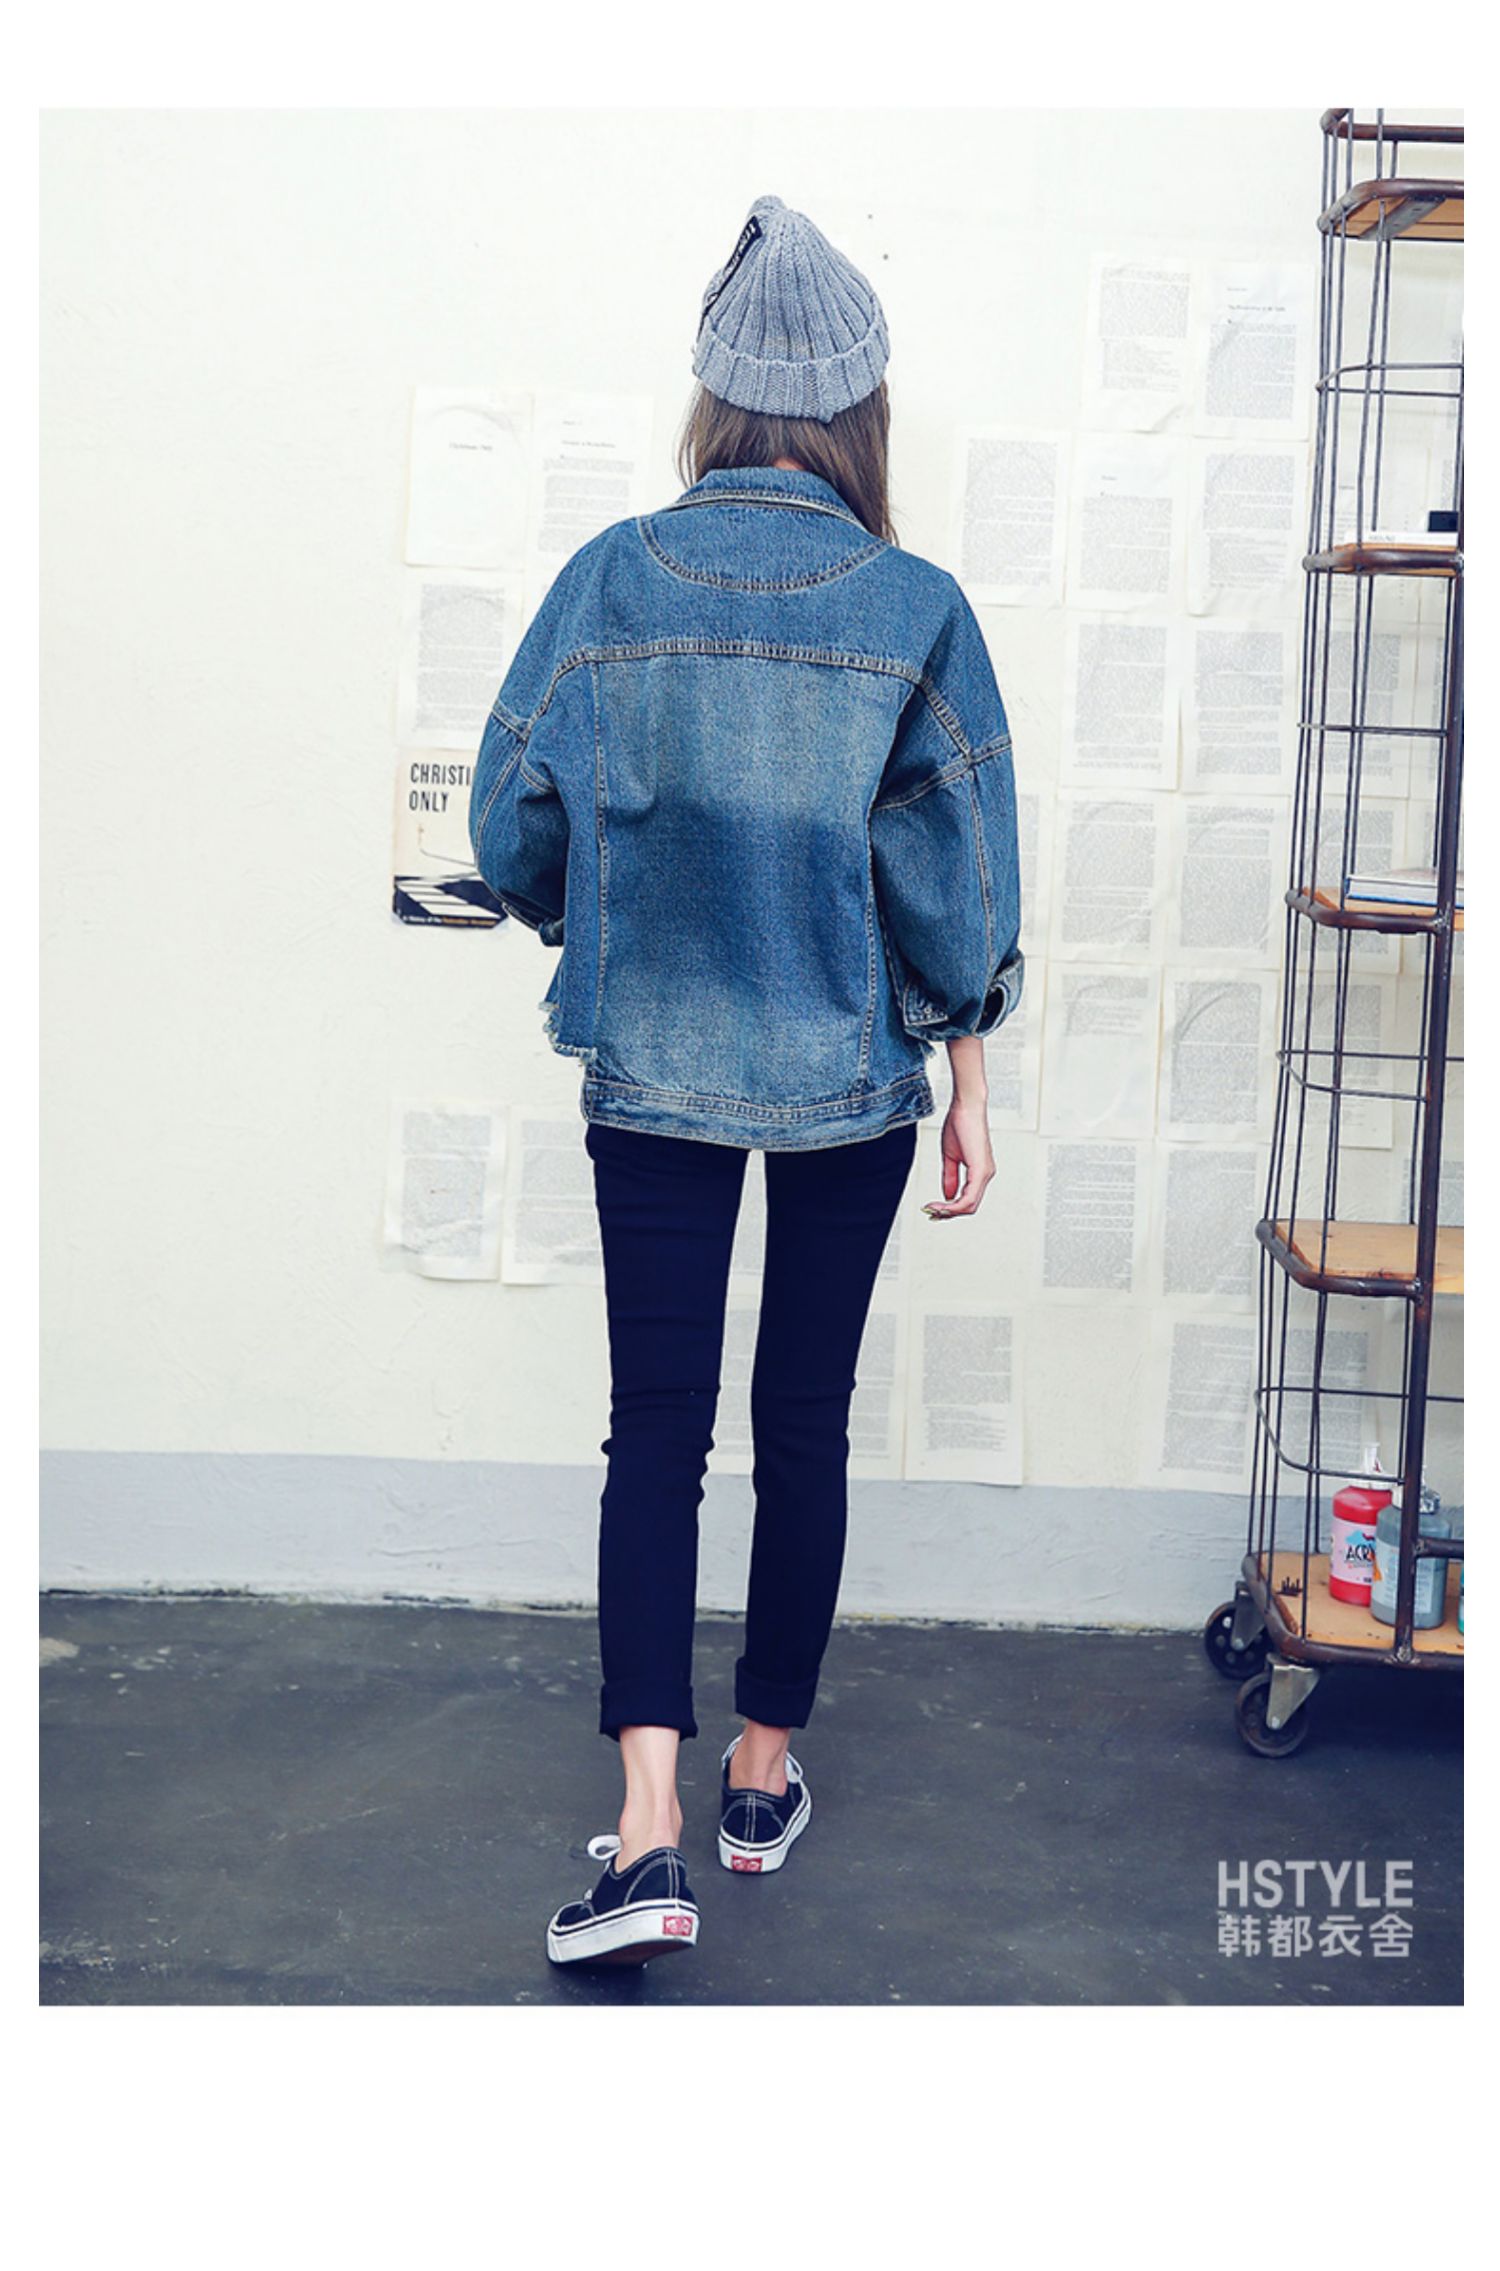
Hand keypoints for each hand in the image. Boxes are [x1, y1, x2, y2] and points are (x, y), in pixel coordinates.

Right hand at [923, 1096, 993, 1219]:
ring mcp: (985, 1173)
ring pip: (970, 1205)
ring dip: (949, 1211)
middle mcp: (986, 1174)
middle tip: (930, 1212)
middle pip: (970, 1207)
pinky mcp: (981, 1170)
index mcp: (980, 1172)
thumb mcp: (951, 1156)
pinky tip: (942, 1204)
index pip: (968, 1199)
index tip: (931, 1207)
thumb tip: (948, 1196)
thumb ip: (950, 1177)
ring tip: (932, 1209)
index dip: (950, 1208)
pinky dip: (955, 1205)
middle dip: (948, 1213)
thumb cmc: (961, 1124)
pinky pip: (969, 1197)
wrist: (966, 1107)